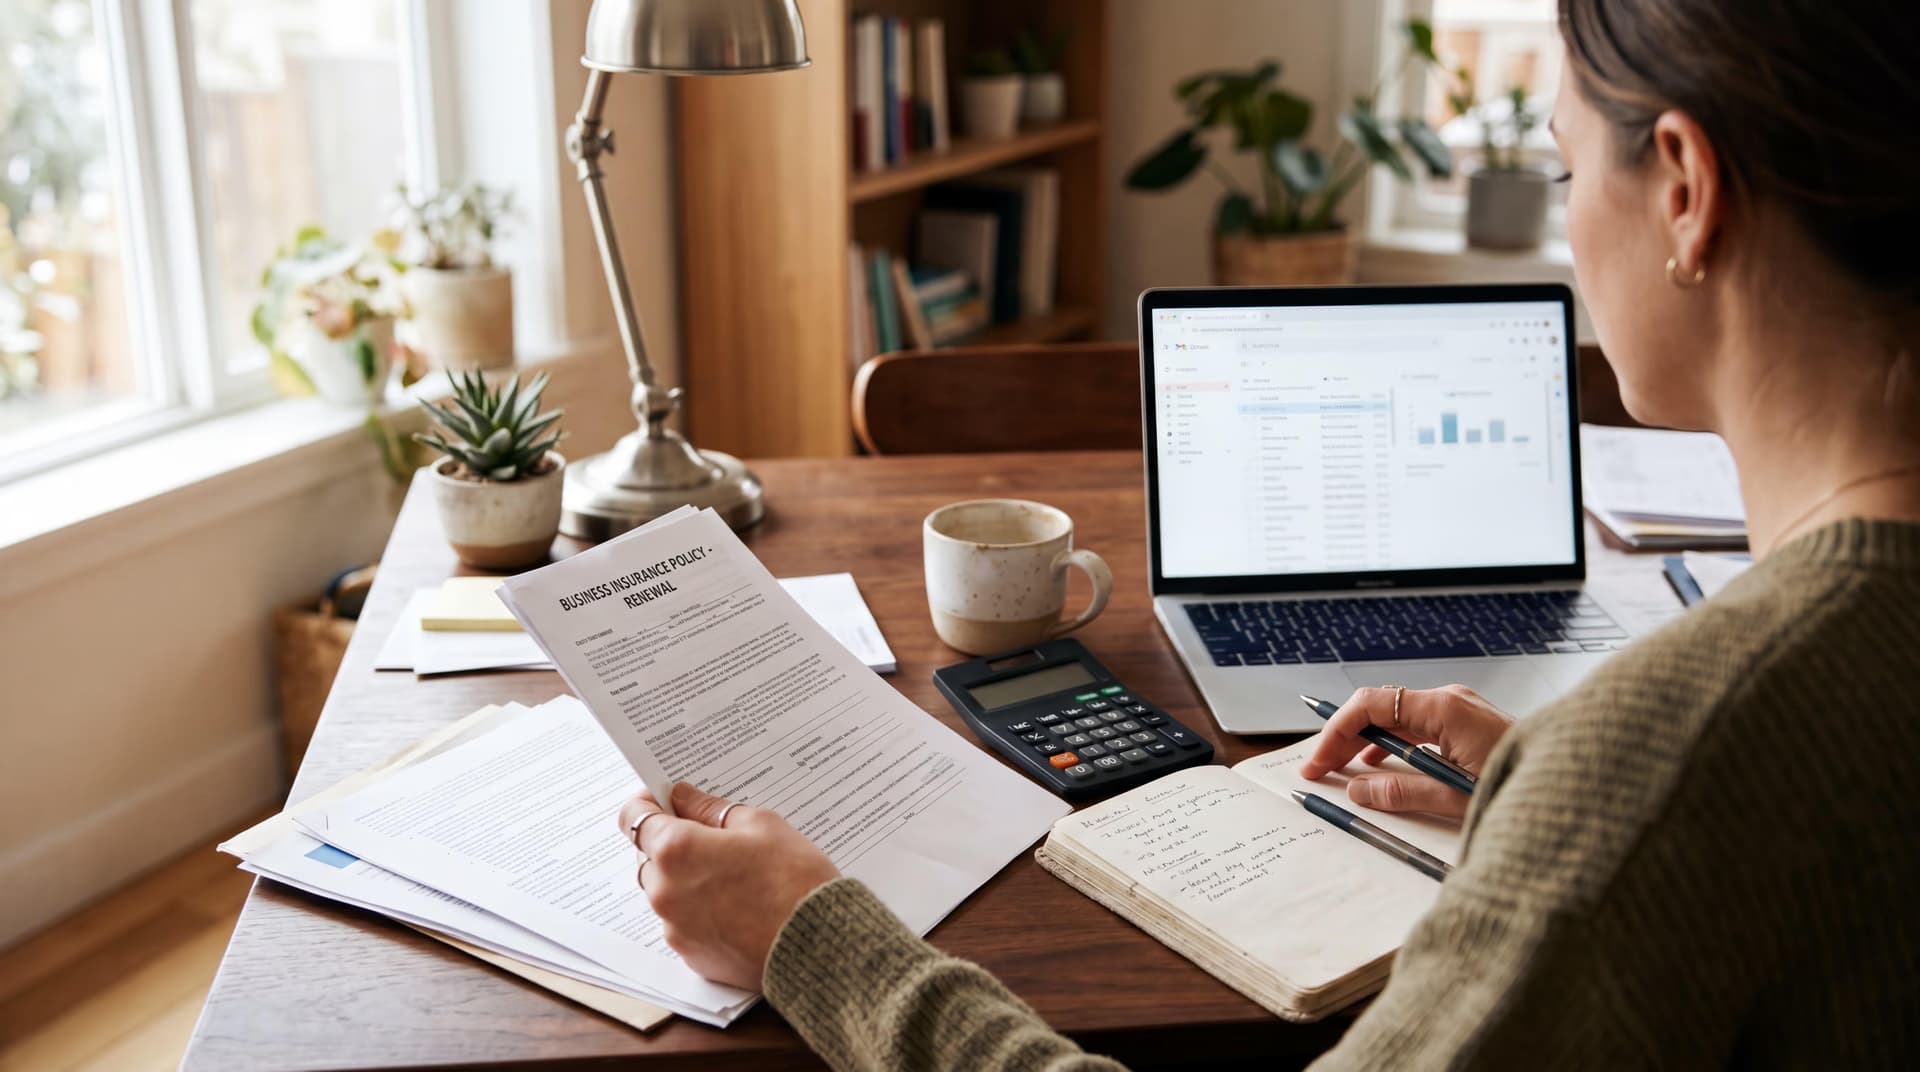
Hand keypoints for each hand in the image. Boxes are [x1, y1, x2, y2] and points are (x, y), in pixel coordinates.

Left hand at [617, 782, 838, 989]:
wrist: (818, 946)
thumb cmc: (795, 880)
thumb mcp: (761, 825)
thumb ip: (711, 809)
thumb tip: (684, 798)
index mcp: (677, 851)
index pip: (634, 817)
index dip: (649, 804)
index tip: (668, 801)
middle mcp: (665, 891)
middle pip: (650, 857)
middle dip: (674, 845)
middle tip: (716, 841)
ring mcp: (676, 928)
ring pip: (667, 892)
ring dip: (687, 880)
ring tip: (734, 879)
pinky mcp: (691, 956)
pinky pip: (684, 924)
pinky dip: (701, 912)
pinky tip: (738, 908)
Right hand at [1298, 684, 1514, 818]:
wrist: (1575, 785)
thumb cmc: (1525, 787)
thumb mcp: (1456, 798)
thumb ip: (1402, 792)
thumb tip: (1358, 790)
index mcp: (1445, 709)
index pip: (1372, 705)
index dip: (1336, 732)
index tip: (1317, 761)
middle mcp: (1451, 701)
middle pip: (1380, 709)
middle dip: (1344, 738)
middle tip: (1320, 770)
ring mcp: (1462, 710)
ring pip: (1397, 717)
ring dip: (1366, 742)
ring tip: (1344, 771)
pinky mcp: (1470, 724)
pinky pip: (1418, 726)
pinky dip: (1392, 744)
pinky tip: (1382, 766)